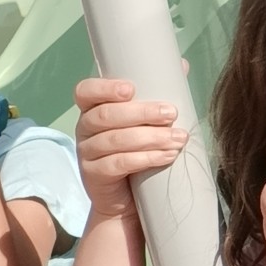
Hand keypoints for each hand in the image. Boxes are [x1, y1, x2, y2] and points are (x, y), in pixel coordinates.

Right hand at [72, 77, 187, 219]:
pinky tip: (167, 156)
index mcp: (93, 109)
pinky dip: (145, 159)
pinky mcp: (94, 176)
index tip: (132, 89)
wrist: (127, 200)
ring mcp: (86, 153)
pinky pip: (118, 164)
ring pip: (114, 140)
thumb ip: (157, 94)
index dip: (104, 88)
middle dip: (142, 113)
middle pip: (105, 115)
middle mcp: (84, 129)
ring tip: (178, 139)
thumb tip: (181, 65)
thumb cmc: (138, 152)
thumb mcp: (145, 123)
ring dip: (150, 138)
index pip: (86, 91)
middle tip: (172, 114)